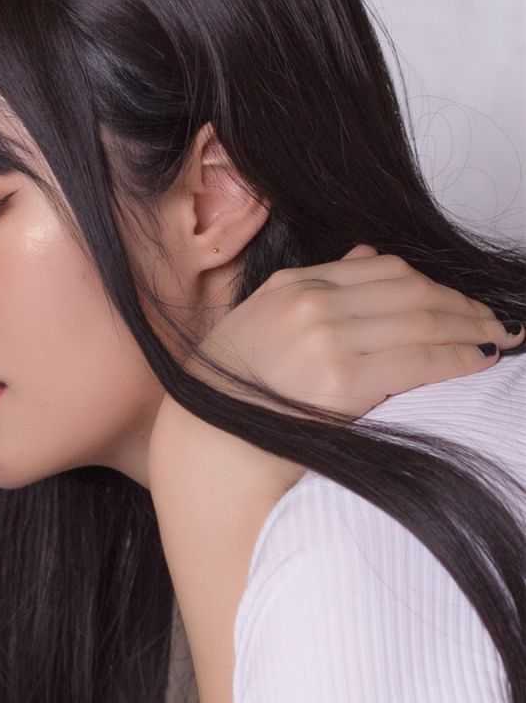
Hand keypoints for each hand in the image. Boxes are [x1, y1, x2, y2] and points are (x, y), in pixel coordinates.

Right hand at [193, 245, 516, 417]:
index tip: (460, 302)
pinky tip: (477, 360)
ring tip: (495, 338)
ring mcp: (326, 341)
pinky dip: (456, 358)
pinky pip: (418, 361)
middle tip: (495, 321)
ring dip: (468, 329)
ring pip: (422, 322)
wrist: (208, 445)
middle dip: (461, 306)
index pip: (384, 269)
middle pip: (410, 290)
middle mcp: (311, 305)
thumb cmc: (232, 393)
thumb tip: (368, 256)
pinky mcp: (341, 382)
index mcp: (292, 286)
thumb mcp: (263, 320)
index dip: (433, 284)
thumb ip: (317, 285)